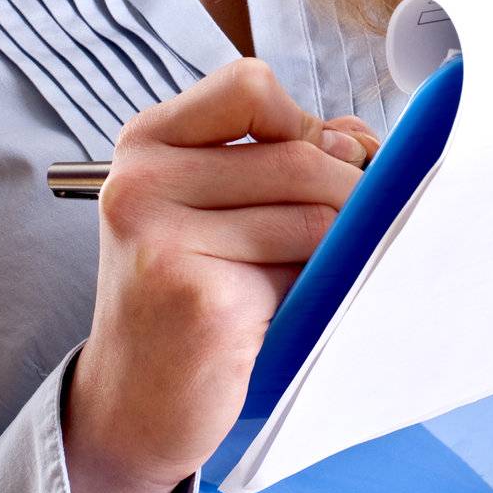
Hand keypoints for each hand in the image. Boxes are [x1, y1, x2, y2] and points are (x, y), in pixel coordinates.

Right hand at [62, 57, 378, 492]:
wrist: (131, 407)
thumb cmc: (186, 296)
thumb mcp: (215, 206)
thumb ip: (283, 155)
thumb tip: (361, 138)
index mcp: (145, 144)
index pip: (249, 86)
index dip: (302, 121)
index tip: (317, 160)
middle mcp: (142, 183)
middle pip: (299, 154)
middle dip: (347, 192)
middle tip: (340, 235)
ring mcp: (163, 241)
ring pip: (315, 211)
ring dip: (335, 247)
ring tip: (300, 278)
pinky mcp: (201, 299)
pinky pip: (305, 269)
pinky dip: (316, 289)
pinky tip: (282, 312)